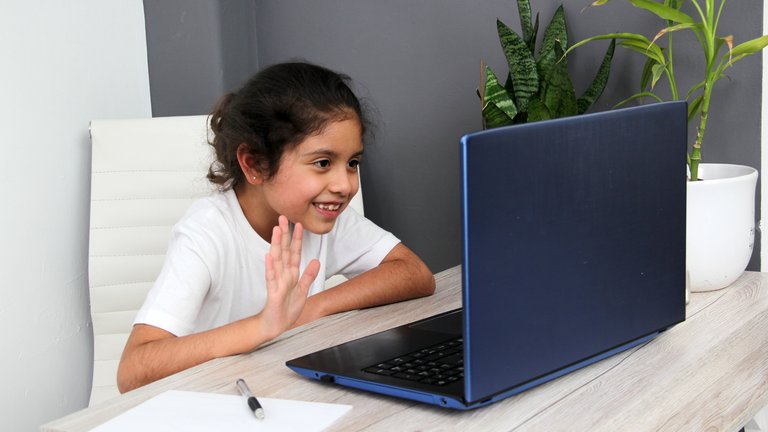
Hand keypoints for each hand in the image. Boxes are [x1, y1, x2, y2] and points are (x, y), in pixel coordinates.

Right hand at [260, 215, 319, 338]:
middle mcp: (283, 275)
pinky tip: (269, 256)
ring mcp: (277, 283)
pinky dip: (270, 267)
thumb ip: (309, 276)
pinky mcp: (273, 293)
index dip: (297, 239)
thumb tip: (316, 261)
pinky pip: (271, 278)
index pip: (294, 252)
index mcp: (291, 274)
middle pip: (284, 251)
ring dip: (277, 245)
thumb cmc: (287, 309)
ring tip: (276, 231)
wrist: (276, 326)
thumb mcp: (303, 291)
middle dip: (284, 235)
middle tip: (282, 218)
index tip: (298, 224)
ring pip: (277, 260)